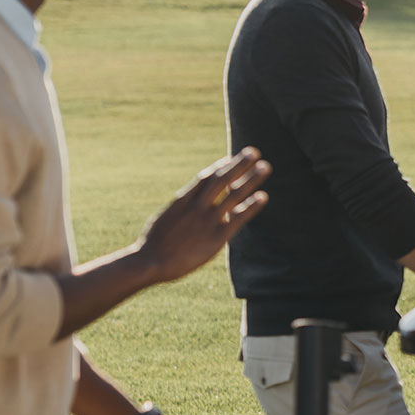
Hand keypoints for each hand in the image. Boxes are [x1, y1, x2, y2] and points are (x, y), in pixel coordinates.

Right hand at [135, 150, 270, 282]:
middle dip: (238, 164)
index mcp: (182, 200)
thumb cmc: (154, 244)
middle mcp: (196, 206)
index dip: (219, 166)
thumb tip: (186, 205)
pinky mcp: (216, 237)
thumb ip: (180, 210)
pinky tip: (263, 196)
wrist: (149, 262)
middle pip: (221, 179)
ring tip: (265, 166)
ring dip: (251, 179)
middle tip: (254, 151)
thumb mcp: (165, 219)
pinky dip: (251, 206)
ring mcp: (207, 220)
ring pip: (233, 194)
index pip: (204, 178)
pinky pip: (238, 218)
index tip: (230, 158)